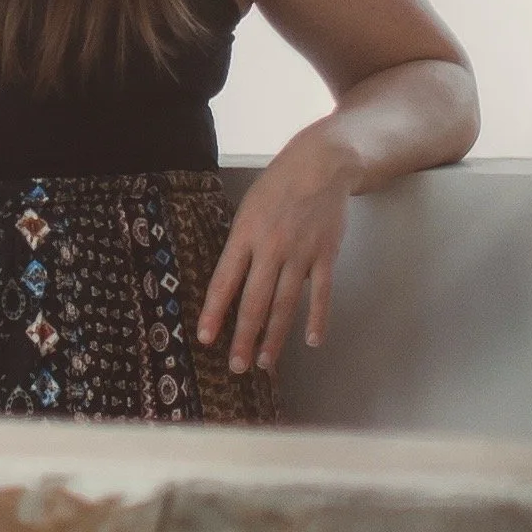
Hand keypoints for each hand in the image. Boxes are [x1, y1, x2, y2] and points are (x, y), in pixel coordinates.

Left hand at [195, 124, 355, 372]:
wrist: (320, 165)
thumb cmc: (277, 186)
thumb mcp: (248, 208)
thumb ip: (241, 244)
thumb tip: (231, 282)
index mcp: (245, 234)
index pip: (225, 280)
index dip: (214, 311)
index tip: (205, 337)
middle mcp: (271, 248)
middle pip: (255, 301)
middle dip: (244, 337)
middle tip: (236, 366)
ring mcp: (300, 254)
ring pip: (285, 304)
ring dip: (275, 337)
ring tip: (265, 363)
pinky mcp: (325, 256)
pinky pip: (321, 294)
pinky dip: (317, 319)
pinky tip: (311, 341)